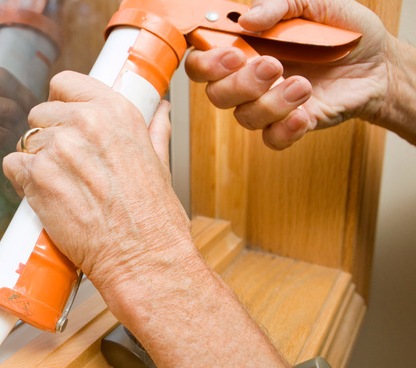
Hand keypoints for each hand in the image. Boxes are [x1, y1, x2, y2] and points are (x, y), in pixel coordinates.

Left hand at [2, 71, 195, 293]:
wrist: (142, 256)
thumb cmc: (153, 216)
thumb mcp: (159, 161)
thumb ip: (153, 129)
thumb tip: (158, 109)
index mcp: (114, 111)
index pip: (65, 82)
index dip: (60, 101)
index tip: (62, 117)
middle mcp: (83, 123)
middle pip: (40, 113)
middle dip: (47, 135)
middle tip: (64, 163)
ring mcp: (56, 149)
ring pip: (26, 141)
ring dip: (35, 159)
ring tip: (58, 184)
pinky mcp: (36, 178)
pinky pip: (12, 165)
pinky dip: (21, 179)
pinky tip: (42, 194)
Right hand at [184, 0, 391, 148]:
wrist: (380, 62)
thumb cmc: (343, 30)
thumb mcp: (316, 2)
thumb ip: (279, 4)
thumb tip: (248, 19)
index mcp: (245, 47)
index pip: (202, 61)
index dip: (206, 63)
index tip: (232, 55)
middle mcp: (249, 79)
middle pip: (216, 94)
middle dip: (240, 84)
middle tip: (272, 66)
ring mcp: (268, 104)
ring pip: (245, 117)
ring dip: (271, 103)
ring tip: (303, 84)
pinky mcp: (289, 125)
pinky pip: (271, 138)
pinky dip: (285, 129)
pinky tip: (304, 113)